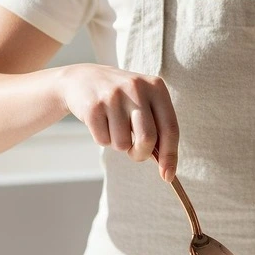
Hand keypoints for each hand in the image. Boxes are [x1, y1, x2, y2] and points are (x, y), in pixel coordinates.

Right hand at [57, 64, 179, 181]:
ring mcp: (114, 96)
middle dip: (141, 154)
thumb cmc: (122, 99)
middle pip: (148, 139)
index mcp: (156, 87)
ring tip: (114, 126)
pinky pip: (103, 140)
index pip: (170, 128)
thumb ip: (157, 127)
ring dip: (118, 144)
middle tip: (134, 152)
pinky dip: (103, 139)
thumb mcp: (143, 103)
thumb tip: (167, 167)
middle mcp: (137, 88)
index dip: (170, 156)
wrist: (83, 79)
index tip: (168, 176)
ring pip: (123, 144)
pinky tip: (100, 121)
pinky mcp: (93, 106)